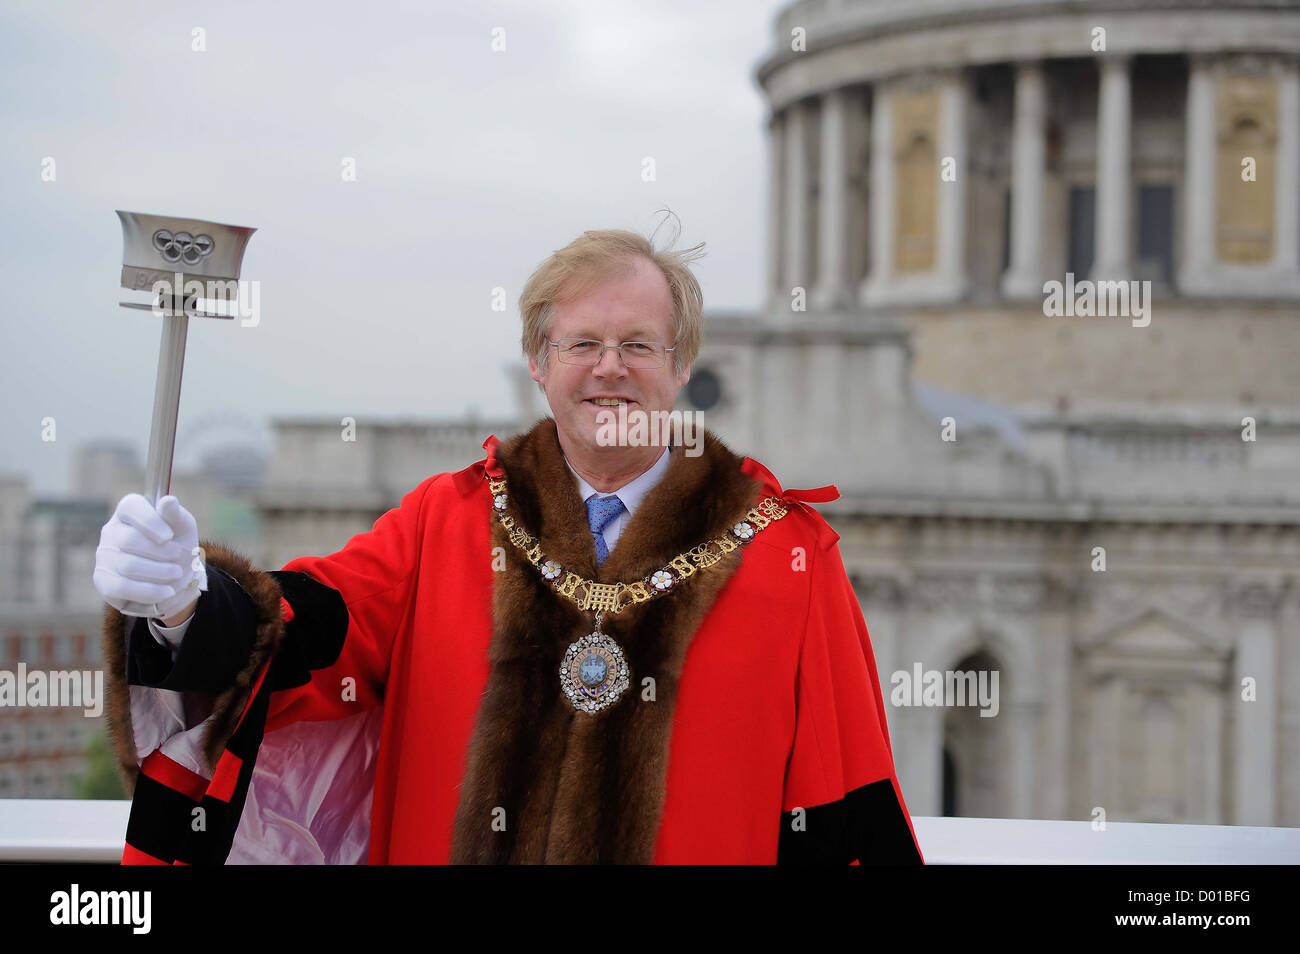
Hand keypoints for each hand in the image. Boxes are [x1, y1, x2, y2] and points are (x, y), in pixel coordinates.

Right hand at [93, 493, 207, 618]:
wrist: (175, 576)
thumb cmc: (177, 544)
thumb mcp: (183, 527)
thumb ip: (175, 515)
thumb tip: (168, 501)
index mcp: (129, 511)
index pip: (130, 507)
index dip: (150, 521)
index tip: (169, 536)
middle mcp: (111, 531)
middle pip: (129, 540)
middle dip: (161, 552)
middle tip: (179, 557)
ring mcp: (104, 556)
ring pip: (128, 565)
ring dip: (160, 572)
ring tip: (176, 573)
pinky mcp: (103, 580)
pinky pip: (122, 587)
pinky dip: (149, 591)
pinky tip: (167, 592)